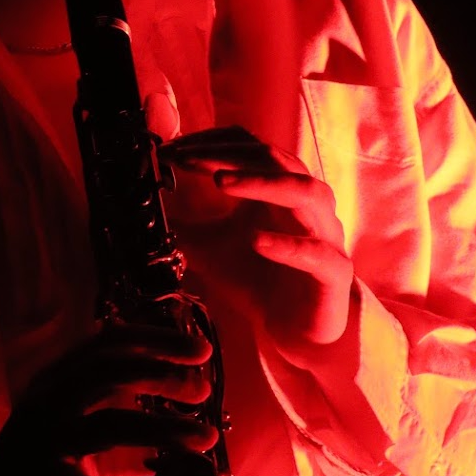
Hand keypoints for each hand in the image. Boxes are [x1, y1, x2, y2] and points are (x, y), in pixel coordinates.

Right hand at [0, 320, 216, 475]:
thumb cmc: (22, 466)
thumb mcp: (50, 414)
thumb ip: (89, 387)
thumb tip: (145, 355)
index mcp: (51, 383)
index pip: (108, 343)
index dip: (157, 341)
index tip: (200, 350)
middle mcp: (48, 407)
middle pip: (112, 372)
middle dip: (166, 375)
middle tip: (204, 389)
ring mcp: (48, 451)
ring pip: (116, 424)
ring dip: (170, 429)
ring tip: (208, 440)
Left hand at [159, 127, 353, 347]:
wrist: (296, 331)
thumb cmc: (258, 280)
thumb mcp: (210, 249)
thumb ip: (183, 226)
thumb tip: (142, 208)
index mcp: (278, 190)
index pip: (249, 148)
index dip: (212, 144)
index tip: (172, 152)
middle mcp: (305, 203)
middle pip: (275, 159)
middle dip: (229, 155)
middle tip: (187, 159)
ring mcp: (324, 235)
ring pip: (304, 192)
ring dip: (262, 182)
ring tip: (221, 181)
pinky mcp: (332, 273)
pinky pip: (317, 253)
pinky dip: (287, 244)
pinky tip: (256, 240)